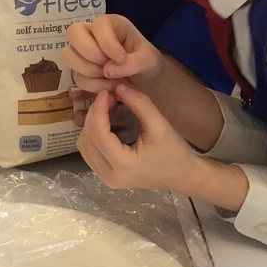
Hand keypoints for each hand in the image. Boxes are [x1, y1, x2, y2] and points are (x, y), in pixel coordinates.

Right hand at [63, 15, 164, 97]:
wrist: (145, 81)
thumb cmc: (147, 63)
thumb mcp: (148, 61)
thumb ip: (133, 63)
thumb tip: (107, 70)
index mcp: (111, 24)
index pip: (98, 25)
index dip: (107, 42)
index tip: (121, 58)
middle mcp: (92, 33)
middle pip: (73, 33)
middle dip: (90, 54)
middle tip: (108, 66)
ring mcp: (82, 51)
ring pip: (68, 55)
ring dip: (90, 71)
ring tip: (111, 78)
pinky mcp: (79, 70)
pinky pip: (76, 77)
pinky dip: (93, 86)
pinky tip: (109, 86)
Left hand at [78, 85, 203, 192]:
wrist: (182, 176)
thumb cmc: (175, 152)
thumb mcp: (160, 125)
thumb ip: (139, 104)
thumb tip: (117, 87)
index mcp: (124, 166)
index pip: (99, 135)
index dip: (98, 110)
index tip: (105, 92)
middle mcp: (109, 176)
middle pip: (87, 140)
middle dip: (94, 115)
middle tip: (108, 97)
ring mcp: (104, 178)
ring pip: (84, 146)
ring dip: (91, 124)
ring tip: (106, 108)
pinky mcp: (104, 176)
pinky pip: (89, 152)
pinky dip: (93, 134)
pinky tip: (105, 121)